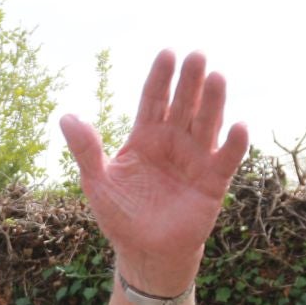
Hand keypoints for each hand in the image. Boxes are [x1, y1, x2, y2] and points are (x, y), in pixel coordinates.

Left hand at [59, 50, 250, 296]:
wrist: (144, 251)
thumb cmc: (120, 215)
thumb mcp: (98, 182)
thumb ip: (87, 150)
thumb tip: (66, 116)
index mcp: (146, 136)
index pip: (154, 99)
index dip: (160, 77)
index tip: (167, 53)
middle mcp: (174, 141)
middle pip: (183, 104)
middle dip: (190, 81)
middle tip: (196, 55)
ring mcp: (196, 158)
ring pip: (207, 123)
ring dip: (213, 102)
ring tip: (217, 77)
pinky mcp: (214, 181)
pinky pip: (227, 159)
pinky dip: (234, 143)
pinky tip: (239, 125)